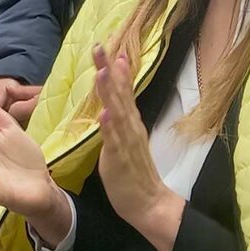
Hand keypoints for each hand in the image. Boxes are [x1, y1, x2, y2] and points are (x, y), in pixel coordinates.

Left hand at [93, 44, 184, 250]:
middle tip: (100, 47)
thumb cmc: (133, 172)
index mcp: (130, 123)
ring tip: (103, 71)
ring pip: (117, 112)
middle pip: (119, 94)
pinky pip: (114, 141)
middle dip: (109, 70)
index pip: (123, 92)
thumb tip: (110, 101)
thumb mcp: (124, 139)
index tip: (110, 47)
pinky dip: (110, 126)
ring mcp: (126, 142)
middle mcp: (130, 128)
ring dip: (111, 91)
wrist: (149, 204)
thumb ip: (119, 119)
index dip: (117, 70)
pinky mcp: (120, 159)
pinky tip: (105, 113)